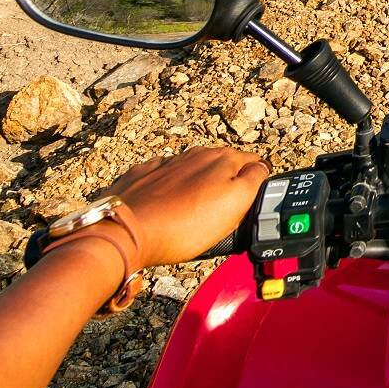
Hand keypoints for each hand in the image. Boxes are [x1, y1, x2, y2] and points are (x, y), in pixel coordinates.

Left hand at [102, 146, 269, 267]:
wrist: (126, 232)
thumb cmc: (182, 225)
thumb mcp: (236, 204)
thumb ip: (255, 180)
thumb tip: (262, 169)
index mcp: (222, 159)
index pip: (253, 162)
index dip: (258, 181)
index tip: (254, 200)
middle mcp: (194, 155)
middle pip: (222, 166)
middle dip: (227, 183)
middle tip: (226, 213)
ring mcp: (166, 164)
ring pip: (193, 171)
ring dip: (198, 185)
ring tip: (196, 214)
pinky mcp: (142, 177)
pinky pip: (163, 178)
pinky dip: (170, 189)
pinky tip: (167, 205)